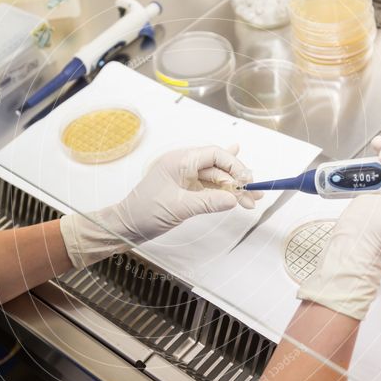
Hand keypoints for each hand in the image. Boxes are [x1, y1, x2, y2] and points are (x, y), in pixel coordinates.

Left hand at [60, 145, 262, 268]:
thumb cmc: (144, 212)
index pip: (214, 154)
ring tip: (251, 201)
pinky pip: (209, 188)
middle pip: (218, 167)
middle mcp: (184, 165)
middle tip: (255, 194)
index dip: (234, 165)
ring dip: (233, 189)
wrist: (126, 226)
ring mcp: (185, 178)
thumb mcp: (178, 207)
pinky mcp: (186, 190)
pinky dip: (223, 193)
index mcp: (179, 160)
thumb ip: (208, 202)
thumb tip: (233, 199)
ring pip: (216, 179)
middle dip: (237, 180)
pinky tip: (238, 187)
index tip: (247, 180)